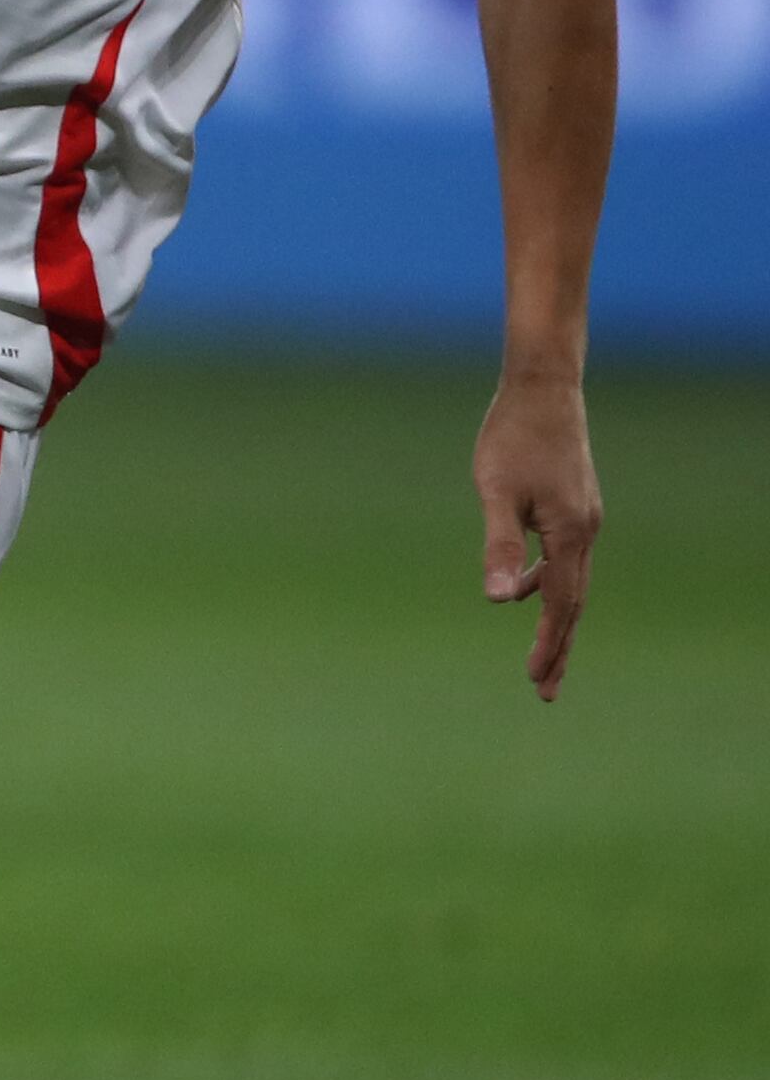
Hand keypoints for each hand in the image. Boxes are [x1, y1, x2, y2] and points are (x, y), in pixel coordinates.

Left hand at [474, 368, 598, 699]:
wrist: (543, 389)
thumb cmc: (512, 438)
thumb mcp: (495, 492)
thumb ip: (498, 546)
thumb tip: (497, 600)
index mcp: (569, 535)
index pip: (561, 606)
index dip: (549, 645)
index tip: (536, 681)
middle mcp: (584, 531)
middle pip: (572, 603)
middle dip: (558, 647)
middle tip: (544, 690)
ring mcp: (582, 519)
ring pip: (570, 582)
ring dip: (555, 618)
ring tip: (539, 655)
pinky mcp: (573, 506)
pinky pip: (564, 559)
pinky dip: (547, 582)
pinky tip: (522, 587)